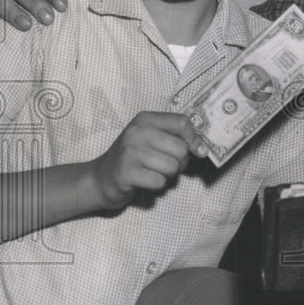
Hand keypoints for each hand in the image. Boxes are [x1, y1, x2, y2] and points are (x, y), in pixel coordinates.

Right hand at [88, 112, 208, 210]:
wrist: (101, 178)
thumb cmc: (133, 158)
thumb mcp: (151, 139)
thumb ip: (176, 139)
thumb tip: (202, 149)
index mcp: (145, 119)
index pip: (182, 122)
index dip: (193, 138)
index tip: (194, 150)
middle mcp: (137, 132)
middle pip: (181, 149)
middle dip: (180, 163)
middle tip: (166, 165)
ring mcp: (130, 152)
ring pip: (172, 167)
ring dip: (168, 175)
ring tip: (154, 172)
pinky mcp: (127, 172)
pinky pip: (159, 182)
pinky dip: (157, 185)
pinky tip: (145, 181)